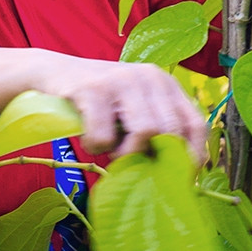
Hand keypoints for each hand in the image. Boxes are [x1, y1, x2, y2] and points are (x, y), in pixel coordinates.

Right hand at [0, 48, 209, 163]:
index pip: (195, 124)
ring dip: (125, 154)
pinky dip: (96, 147)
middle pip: (171, 132)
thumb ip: (157, 130)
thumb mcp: (136, 108)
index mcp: (166, 85)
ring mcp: (123, 80)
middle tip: (131, 161)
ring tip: (110, 151)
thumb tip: (178, 175)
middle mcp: (151, 77)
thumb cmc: (102, 102)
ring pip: (145, 132)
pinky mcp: (94, 88)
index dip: (192, 156)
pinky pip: (105, 135)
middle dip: (152, 157)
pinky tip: (89, 139)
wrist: (56, 72)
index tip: (178, 179)